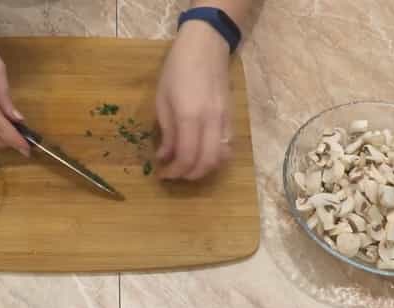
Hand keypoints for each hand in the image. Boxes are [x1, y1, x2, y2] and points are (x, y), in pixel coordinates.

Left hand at [155, 20, 232, 179]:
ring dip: (204, 169)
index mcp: (189, 116)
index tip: (162, 174)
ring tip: (188, 168)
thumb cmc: (177, 69)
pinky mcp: (231, 118)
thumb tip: (165, 156)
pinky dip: (215, 157)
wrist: (206, 47)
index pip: (187, 156)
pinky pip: (228, 146)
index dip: (174, 171)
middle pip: (207, 162)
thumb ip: (166, 131)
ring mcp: (224, 120)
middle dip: (189, 175)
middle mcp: (211, 122)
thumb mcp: (162, 99)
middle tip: (174, 174)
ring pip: (221, 158)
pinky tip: (202, 156)